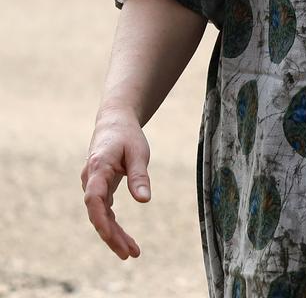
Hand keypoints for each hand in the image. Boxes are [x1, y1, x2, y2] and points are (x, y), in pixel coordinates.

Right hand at [81, 109, 150, 259]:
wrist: (114, 121)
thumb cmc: (127, 135)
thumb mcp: (138, 152)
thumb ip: (139, 176)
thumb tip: (144, 201)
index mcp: (98, 168)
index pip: (94, 200)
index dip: (101, 221)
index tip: (112, 237)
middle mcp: (91, 179)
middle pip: (97, 213)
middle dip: (112, 236)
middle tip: (130, 254)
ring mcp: (93, 185)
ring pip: (100, 215)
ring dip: (113, 234)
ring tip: (132, 251)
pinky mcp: (100, 188)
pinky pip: (104, 211)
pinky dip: (113, 225)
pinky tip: (124, 238)